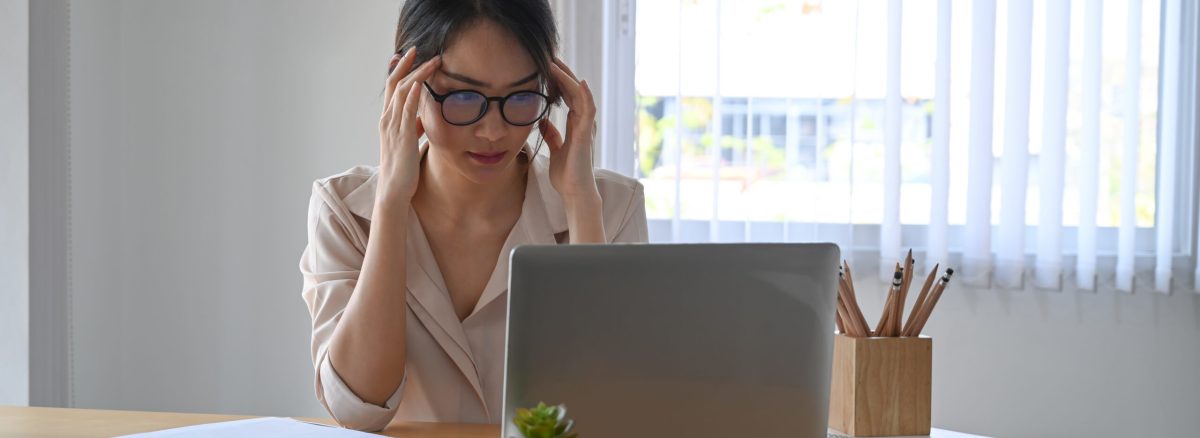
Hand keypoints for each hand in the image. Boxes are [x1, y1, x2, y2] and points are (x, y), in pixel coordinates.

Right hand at [378, 48, 440, 202]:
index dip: (397, 70)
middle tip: (416, 48)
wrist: (394, 190)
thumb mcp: (409, 142)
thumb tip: (423, 119)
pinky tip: (420, 83)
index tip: (404, 55)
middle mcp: (387, 120)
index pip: (391, 89)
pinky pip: (406, 112)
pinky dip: (413, 96)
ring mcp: (393, 127)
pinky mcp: (402, 137)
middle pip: (394, 85)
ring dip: (416, 75)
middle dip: (405, 65)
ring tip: (429, 62)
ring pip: (402, 93)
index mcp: (388, 120)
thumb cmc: (402, 168)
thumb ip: (414, 128)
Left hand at [539, 58, 600, 202]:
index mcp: (575, 126)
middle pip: (574, 91)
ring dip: (569, 79)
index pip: (568, 96)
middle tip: (550, 57)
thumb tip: (543, 120)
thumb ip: (552, 134)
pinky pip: (588, 110)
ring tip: (556, 63)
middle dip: (563, 74)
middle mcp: (582, 123)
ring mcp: (586, 128)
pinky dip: (585, 95)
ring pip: (581, 96)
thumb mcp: (555, 149)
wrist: (574, 192)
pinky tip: (579, 82)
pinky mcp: (586, 135)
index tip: (546, 67)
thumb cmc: (567, 174)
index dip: (559, 81)